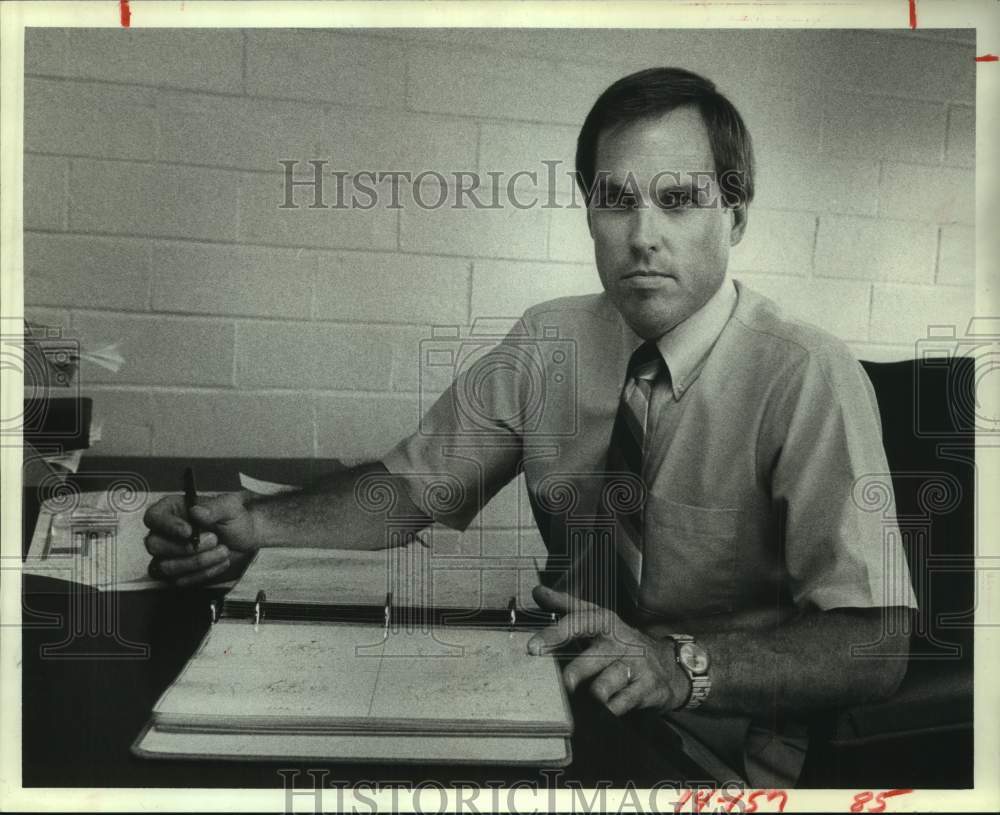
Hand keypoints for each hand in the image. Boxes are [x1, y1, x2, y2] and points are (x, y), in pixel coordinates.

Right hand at [143, 492, 258, 586]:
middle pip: (154, 545)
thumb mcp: (229, 507)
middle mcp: (165, 533)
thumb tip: (196, 511)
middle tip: (214, 539)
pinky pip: (180, 580)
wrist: (245, 540)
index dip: (167, 526)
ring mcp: (168, 555)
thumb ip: (214, 507)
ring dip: (198, 561)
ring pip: (166, 566)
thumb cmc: (233, 519)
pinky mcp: (177, 574)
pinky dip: (204, 573)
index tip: (188, 532)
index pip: (153, 517)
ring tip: (223, 550)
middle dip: (186, 547)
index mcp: (172, 510)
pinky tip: (220, 562)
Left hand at [526, 585, 689, 715]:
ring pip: (603, 687)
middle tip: (565, 684)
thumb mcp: (598, 620)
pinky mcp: (647, 689)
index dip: (555, 634)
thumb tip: (537, 591)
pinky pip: (619, 706)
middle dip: (574, 674)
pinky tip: (606, 710)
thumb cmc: (620, 643)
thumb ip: (566, 606)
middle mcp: (621, 642)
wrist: (668, 667)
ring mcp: (636, 666)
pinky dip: (608, 711)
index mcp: (605, 622)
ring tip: (588, 700)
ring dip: (591, 697)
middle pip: (591, 659)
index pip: (579, 622)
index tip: (533, 648)